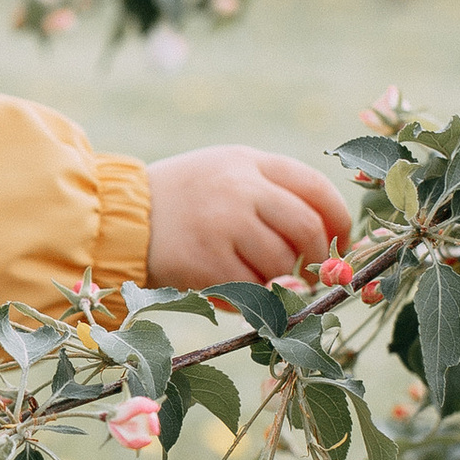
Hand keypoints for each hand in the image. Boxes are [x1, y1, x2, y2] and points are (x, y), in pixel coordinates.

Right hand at [145, 146, 354, 287]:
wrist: (120, 218)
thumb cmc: (183, 200)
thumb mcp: (226, 173)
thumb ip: (273, 192)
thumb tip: (328, 235)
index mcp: (250, 162)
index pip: (316, 187)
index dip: (338, 220)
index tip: (339, 243)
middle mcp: (241, 188)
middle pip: (306, 229)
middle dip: (316, 259)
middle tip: (309, 274)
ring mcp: (224, 224)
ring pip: (281, 264)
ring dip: (277, 281)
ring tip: (254, 277)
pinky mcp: (207, 260)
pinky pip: (251, 290)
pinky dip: (249, 298)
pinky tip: (229, 289)